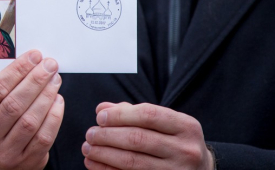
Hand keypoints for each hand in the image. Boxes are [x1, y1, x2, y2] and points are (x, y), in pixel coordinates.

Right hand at [0, 50, 64, 169]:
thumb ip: (2, 87)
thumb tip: (31, 61)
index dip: (18, 70)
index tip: (34, 55)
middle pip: (14, 104)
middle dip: (35, 80)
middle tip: (50, 65)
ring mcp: (5, 154)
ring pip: (30, 121)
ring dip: (46, 96)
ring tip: (55, 79)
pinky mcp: (26, 163)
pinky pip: (44, 137)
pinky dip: (54, 115)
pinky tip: (57, 100)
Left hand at [82, 102, 213, 169]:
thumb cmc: (176, 142)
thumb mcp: (165, 123)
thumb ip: (133, 113)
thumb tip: (102, 109)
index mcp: (186, 126)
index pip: (148, 115)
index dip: (120, 115)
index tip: (100, 117)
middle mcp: (185, 150)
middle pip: (137, 139)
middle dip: (108, 135)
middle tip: (90, 134)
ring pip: (132, 161)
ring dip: (104, 154)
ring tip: (88, 148)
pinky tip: (95, 165)